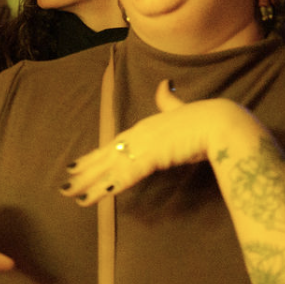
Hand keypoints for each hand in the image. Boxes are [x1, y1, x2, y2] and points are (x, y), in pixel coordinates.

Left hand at [61, 80, 255, 204]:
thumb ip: (168, 100)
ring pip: (107, 169)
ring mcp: (142, 146)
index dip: (95, 155)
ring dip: (87, 184)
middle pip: (104, 156)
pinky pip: (122, 177)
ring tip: (69, 194)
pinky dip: (105, 188)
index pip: (114, 143)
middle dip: (84, 171)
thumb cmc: (206, 117)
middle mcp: (138, 134)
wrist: (220, 121)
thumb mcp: (181, 109)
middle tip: (64, 185)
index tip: (78, 164)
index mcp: (145, 125)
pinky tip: (90, 198)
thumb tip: (163, 84)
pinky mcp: (150, 158)